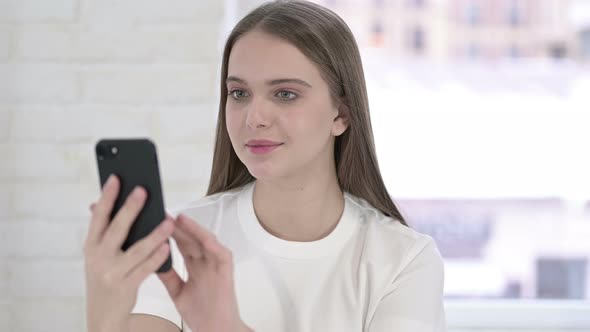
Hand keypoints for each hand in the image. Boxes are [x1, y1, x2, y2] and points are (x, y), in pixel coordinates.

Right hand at [84, 175, 174, 331]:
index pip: (99, 217)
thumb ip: (104, 232)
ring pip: (136, 249)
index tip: (116, 178)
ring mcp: (111, 272)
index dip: (107, 197)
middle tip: (144, 191)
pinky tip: (167, 246)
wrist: (103, 314)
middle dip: (130, 208)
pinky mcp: (125, 286)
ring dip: (154, 233)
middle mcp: (98, 257)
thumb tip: (104, 202)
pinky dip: (156, 257)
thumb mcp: (98, 254)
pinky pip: (145, 268)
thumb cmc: (106, 277)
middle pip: (116, 228)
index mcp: (91, 245)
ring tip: (168, 220)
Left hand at [157, 214, 252, 331]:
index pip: (184, 245)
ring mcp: (217, 267)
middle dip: (180, 227)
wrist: (216, 330)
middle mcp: (207, 264)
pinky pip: (222, 255)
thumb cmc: (201, 314)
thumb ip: (169, 276)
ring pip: (207, 242)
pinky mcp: (227, 273)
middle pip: (193, 240)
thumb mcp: (178, 292)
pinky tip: (204, 239)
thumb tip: (153, 262)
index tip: (159, 222)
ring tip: (182, 220)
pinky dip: (214, 246)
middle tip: (166, 215)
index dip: (172, 233)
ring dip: (196, 231)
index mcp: (196, 267)